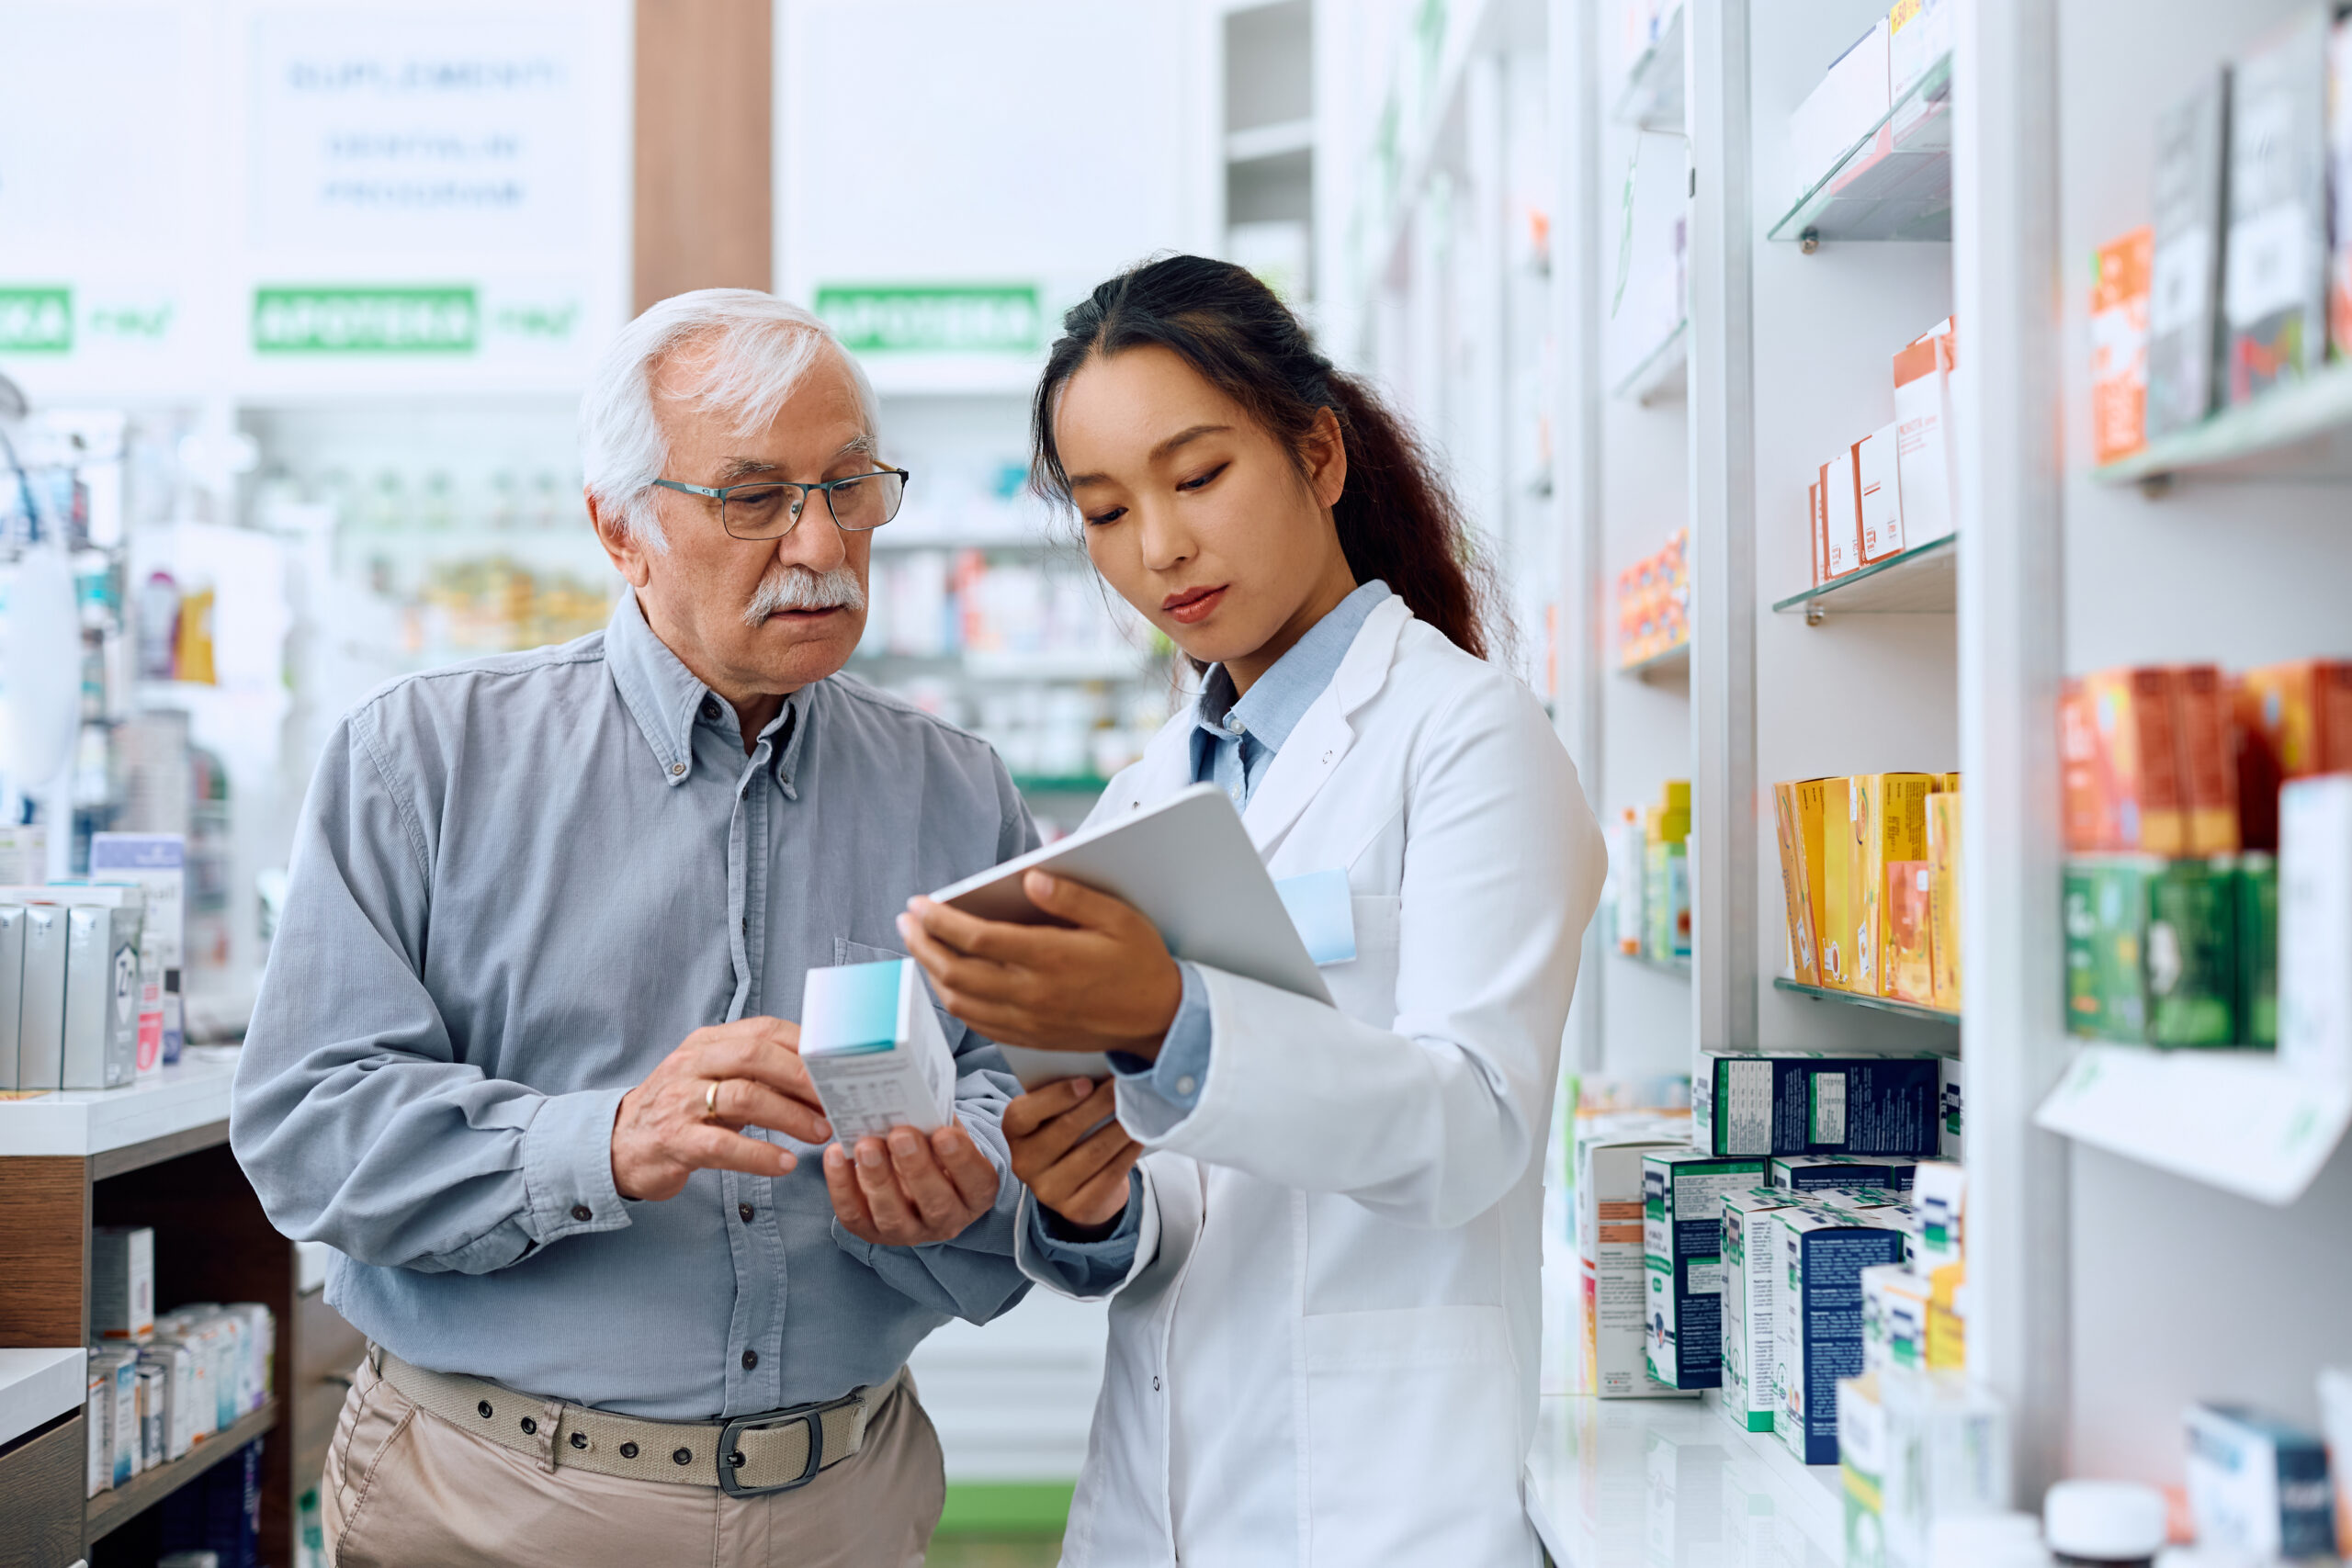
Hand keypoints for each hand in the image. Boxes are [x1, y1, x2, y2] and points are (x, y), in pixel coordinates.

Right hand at [610, 1017, 831, 1201]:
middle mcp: (692, 1065)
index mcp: (707, 1043)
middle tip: (836, 1098)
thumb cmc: (680, 1111)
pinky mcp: (675, 1141)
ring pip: (743, 1097)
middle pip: (754, 1056)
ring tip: (820, 1134)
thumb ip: (755, 1071)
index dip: (805, 1045)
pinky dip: (760, 1155)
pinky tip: (785, 1163)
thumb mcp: (713, 1078)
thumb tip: (819, 1075)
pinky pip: (723, 1146)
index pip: (763, 1029)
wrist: (617, 1145)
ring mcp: (680, 1102)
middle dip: (802, 1077)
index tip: (839, 1064)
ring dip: (790, 1116)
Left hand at [823, 1123, 1001, 1245]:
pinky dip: (842, 1185)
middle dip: (916, 1168)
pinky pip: (854, 1215)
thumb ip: (939, 1121)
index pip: (977, 1183)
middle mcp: (946, 1220)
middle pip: (936, 1204)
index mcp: (974, 1194)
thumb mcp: (947, 1133)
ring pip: (893, 1216)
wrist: (912, 1177)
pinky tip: (836, 1155)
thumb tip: (917, 1095)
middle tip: (900, 1135)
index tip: (944, 1133)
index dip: (962, 1160)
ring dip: (878, 1178)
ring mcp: (908, 1231)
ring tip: (866, 1144)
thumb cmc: (934, 1149)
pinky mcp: (870, 1232)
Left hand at [897, 872, 1182, 1059]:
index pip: (978, 939)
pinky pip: (977, 1022)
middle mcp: (1032, 994)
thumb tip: (1029, 878)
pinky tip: (947, 979)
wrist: (1159, 1019)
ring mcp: (1028, 1021)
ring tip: (919, 946)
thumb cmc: (1140, 962)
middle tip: (905, 921)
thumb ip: (1071, 897)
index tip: (918, 903)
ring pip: (959, 1001)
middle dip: (922, 944)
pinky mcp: (1028, 1037)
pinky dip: (952, 1000)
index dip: (940, 920)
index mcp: (1052, 959)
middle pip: (956, 971)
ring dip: (930, 972)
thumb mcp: (1118, 917)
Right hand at [1004, 1078, 1141, 1236]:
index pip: (1024, 1113)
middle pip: (1065, 1130)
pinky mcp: (1075, 1209)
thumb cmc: (1068, 1130)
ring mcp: (1048, 1190)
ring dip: (1120, 1127)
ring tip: (1140, 1108)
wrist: (1078, 1182)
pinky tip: (1141, 1136)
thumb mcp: (1057, 1111)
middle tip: (1126, 1085)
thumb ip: (1069, 1091)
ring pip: (1092, 1153)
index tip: (1087, 1082)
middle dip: (1101, 1104)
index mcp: (1014, 1132)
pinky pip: (1108, 1177)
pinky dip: (1128, 1153)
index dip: (1056, 1096)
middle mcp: (1024, 1163)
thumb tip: (1102, 1067)